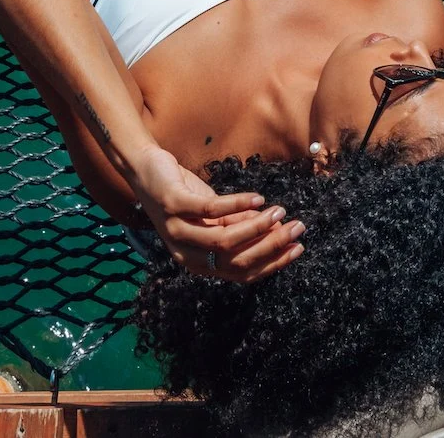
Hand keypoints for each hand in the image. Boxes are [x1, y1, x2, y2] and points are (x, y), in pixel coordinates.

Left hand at [128, 147, 305, 283]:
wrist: (146, 169)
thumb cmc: (183, 195)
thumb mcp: (214, 218)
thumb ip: (240, 227)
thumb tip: (278, 230)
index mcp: (199, 263)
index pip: (241, 273)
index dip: (272, 262)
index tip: (297, 247)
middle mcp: (186, 253)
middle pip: (236, 259)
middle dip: (271, 245)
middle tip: (296, 227)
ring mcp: (177, 230)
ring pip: (224, 241)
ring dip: (257, 227)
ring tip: (279, 212)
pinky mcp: (174, 205)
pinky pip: (211, 210)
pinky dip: (238, 204)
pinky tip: (257, 197)